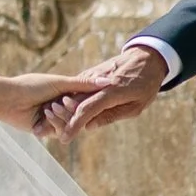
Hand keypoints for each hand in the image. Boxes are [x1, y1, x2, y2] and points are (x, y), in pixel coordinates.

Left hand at [0, 70, 81, 130]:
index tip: (87, 97)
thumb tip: (109, 81)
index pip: (86, 97)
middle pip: (80, 113)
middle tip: (59, 102)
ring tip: (48, 108)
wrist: (9, 99)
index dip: (88, 98)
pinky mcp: (47, 130)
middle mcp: (61, 104)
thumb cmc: (32, 86)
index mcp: (65, 91)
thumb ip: (84, 85)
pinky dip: (54, 124)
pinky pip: (60, 131)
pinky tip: (44, 115)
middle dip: (71, 109)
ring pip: (71, 123)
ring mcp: (55, 118)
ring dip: (61, 116)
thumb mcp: (60, 83)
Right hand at [36, 45, 168, 138]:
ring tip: (47, 124)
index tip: (64, 138)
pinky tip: (59, 110)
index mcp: (112, 91)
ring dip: (60, 109)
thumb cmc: (146, 84)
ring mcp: (93, 75)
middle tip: (47, 133)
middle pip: (73, 102)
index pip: (87, 110)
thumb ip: (111, 116)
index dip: (74, 125)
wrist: (147, 57)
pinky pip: (77, 87)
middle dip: (59, 119)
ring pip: (72, 94)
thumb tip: (89, 127)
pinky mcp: (91, 72)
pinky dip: (68, 99)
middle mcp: (98, 81)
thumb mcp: (136, 106)